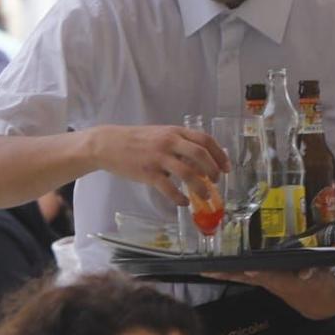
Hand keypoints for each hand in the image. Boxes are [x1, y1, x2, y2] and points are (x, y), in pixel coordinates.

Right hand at [90, 124, 227, 207]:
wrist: (108, 144)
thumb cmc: (136, 140)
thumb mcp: (160, 134)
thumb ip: (179, 144)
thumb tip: (200, 161)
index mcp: (174, 132)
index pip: (205, 140)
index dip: (219, 154)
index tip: (226, 167)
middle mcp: (169, 142)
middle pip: (200, 155)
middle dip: (213, 170)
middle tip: (216, 181)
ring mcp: (158, 158)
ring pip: (187, 173)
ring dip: (200, 187)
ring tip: (205, 196)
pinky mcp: (148, 173)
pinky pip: (169, 188)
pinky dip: (179, 197)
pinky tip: (183, 202)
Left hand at [205, 267, 334, 320]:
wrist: (319, 302)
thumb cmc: (320, 285)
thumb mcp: (320, 278)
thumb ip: (311, 273)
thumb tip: (304, 273)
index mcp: (283, 281)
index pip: (266, 276)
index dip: (256, 273)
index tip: (242, 269)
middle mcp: (270, 282)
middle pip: (244, 277)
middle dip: (226, 274)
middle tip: (205, 270)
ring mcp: (266, 282)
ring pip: (241, 277)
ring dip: (223, 274)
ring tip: (204, 269)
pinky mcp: (265, 281)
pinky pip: (244, 275)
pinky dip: (231, 272)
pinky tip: (217, 269)